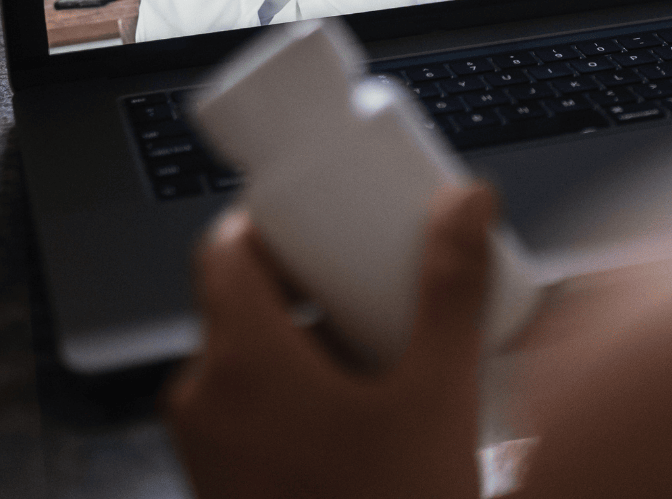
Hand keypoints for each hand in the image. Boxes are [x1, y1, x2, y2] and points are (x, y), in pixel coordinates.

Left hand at [165, 185, 496, 498]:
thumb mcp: (438, 393)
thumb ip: (452, 286)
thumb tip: (466, 202)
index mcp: (241, 361)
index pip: (226, 247)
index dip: (276, 218)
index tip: (328, 213)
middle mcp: (205, 401)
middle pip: (241, 301)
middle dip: (309, 281)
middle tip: (373, 274)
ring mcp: (205, 452)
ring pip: (244, 359)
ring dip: (303, 338)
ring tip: (379, 342)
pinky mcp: (219, 489)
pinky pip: (244, 411)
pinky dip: (290, 390)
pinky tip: (357, 403)